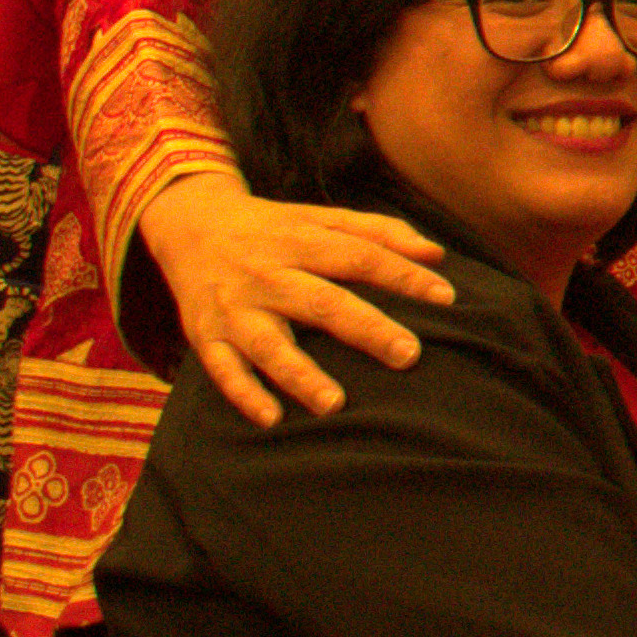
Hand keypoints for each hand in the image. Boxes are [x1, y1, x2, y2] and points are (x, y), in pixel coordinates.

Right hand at [140, 179, 453, 426]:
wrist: (190, 225)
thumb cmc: (273, 229)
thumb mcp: (320, 217)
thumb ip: (378, 231)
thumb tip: (436, 254)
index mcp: (302, 241)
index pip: (360, 256)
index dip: (402, 276)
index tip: (446, 297)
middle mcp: (269, 275)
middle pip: (322, 303)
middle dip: (366, 329)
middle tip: (409, 355)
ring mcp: (235, 308)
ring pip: (269, 343)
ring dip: (300, 374)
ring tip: (335, 404)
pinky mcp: (206, 335)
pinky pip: (221, 369)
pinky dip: (244, 394)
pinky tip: (272, 419)